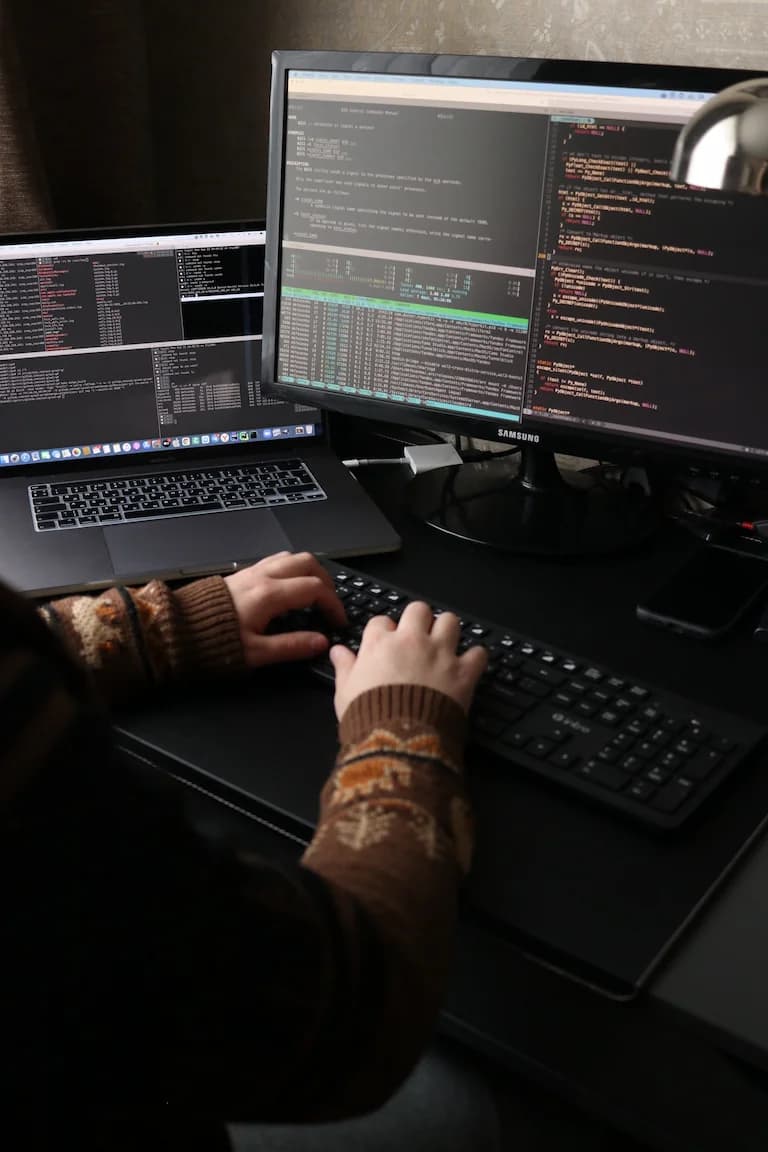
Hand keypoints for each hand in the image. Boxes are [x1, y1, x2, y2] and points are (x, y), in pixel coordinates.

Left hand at [223, 551, 345, 666]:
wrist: (176, 630)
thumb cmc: (213, 643)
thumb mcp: (256, 653)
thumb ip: (292, 646)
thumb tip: (321, 643)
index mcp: (270, 595)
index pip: (316, 589)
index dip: (333, 604)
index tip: (338, 621)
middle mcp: (263, 577)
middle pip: (308, 562)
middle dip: (326, 581)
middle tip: (331, 603)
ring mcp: (251, 572)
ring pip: (291, 557)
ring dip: (309, 571)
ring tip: (314, 593)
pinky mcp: (242, 574)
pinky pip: (275, 561)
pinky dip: (291, 570)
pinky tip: (289, 588)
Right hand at [330, 601, 487, 720]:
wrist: (398, 741)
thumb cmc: (367, 718)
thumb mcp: (344, 693)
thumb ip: (344, 667)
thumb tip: (337, 651)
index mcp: (380, 644)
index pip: (381, 621)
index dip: (384, 631)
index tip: (385, 643)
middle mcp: (411, 641)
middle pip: (418, 610)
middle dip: (419, 620)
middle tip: (418, 636)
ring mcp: (439, 654)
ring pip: (450, 621)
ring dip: (448, 631)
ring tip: (444, 644)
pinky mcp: (462, 672)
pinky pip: (478, 653)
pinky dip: (475, 658)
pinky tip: (469, 665)